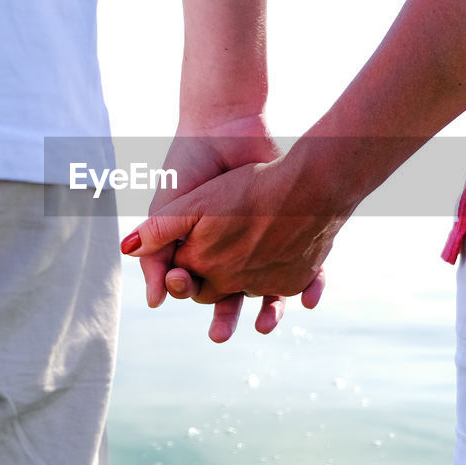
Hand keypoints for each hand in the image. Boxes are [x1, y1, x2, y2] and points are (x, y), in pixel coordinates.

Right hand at [124, 154, 340, 335]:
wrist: (226, 128)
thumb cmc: (191, 169)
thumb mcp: (169, 211)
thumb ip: (157, 253)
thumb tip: (156, 303)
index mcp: (201, 248)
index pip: (196, 284)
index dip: (192, 292)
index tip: (188, 289)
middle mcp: (233, 250)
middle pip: (230, 295)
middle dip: (225, 315)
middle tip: (219, 336)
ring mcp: (265, 242)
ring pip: (269, 288)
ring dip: (269, 310)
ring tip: (264, 324)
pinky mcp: (294, 231)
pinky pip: (306, 266)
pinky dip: (309, 284)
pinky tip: (308, 297)